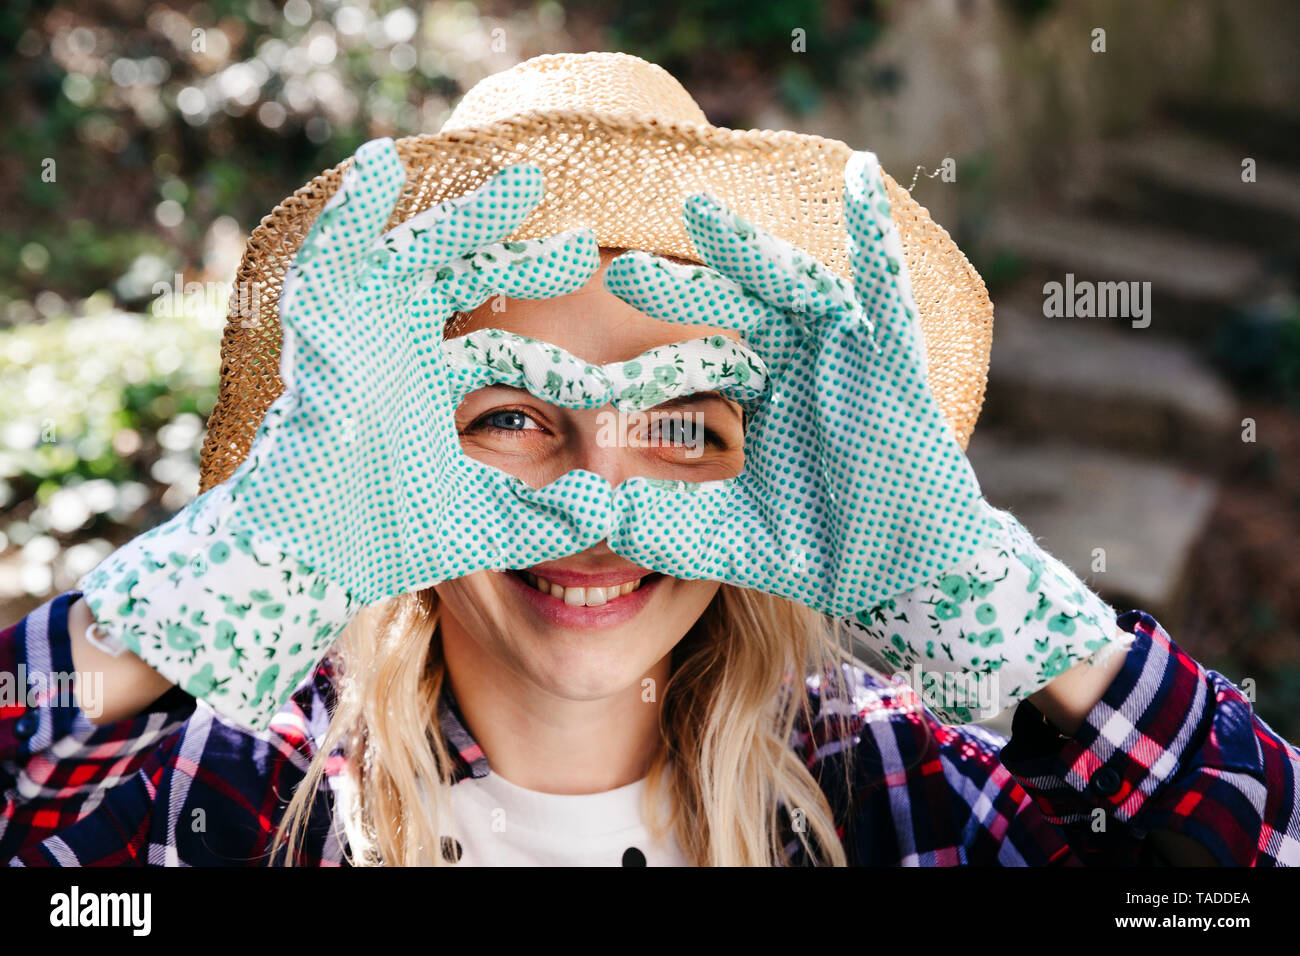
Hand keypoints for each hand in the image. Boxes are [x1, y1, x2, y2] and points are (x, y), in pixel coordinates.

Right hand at [235, 137, 612, 601]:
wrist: (314, 558)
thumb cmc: (389, 540)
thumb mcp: (488, 525)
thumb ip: (550, 519)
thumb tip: (612, 514)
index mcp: (439, 385)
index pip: (513, 352)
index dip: (568, 367)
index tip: (627, 384)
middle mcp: (402, 348)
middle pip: (470, 286)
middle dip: (524, 262)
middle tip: (585, 247)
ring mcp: (361, 333)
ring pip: (415, 256)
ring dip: (464, 219)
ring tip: (522, 183)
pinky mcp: (318, 329)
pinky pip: (330, 256)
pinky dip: (349, 212)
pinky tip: (378, 164)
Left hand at [601, 150, 994, 616]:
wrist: (898, 570)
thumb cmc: (813, 551)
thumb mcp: (727, 542)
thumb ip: (667, 531)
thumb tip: (598, 517)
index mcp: (745, 398)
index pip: (689, 358)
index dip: (642, 350)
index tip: (582, 340)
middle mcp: (790, 363)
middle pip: (731, 311)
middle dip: (681, 289)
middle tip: (620, 270)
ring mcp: (842, 356)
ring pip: (795, 289)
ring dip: (752, 251)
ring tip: (699, 214)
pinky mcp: (896, 359)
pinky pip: (889, 290)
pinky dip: (877, 237)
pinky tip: (860, 178)